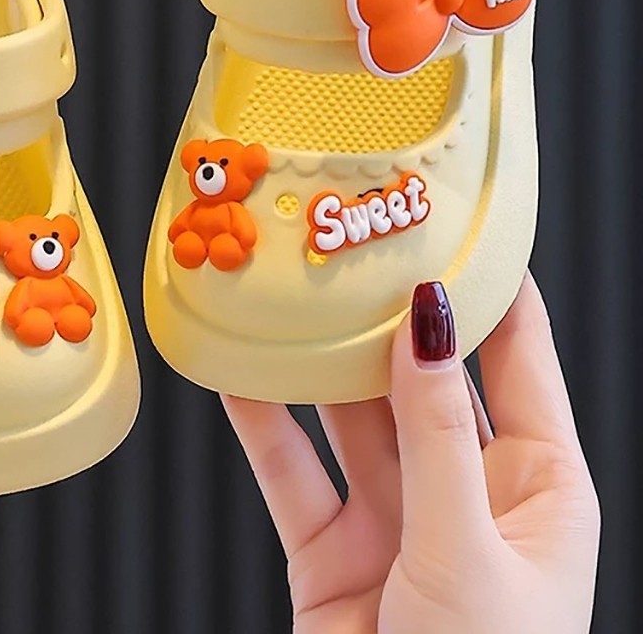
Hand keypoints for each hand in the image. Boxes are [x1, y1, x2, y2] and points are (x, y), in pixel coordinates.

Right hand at [223, 274, 599, 632]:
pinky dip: (263, 424)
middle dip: (389, 320)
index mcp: (537, 491)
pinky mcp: (332, 551)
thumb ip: (437, 436)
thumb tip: (426, 327)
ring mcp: (396, 521)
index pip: (520, 363)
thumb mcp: (467, 550)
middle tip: (356, 255)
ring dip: (321, 366)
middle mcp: (467, 494)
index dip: (493, 291)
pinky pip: (292, 472)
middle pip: (424, 383)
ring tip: (292, 302)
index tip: (461, 225)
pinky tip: (239, 376)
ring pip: (353, 421)